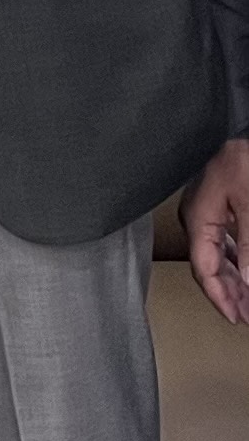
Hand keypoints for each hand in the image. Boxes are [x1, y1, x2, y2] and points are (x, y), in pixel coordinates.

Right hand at [181, 138, 248, 322]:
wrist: (239, 123)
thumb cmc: (241, 155)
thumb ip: (248, 244)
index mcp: (198, 218)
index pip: (204, 268)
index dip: (220, 297)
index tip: (236, 317)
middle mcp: (197, 217)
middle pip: (209, 266)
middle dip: (229, 293)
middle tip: (246, 316)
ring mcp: (207, 211)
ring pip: (217, 256)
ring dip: (234, 280)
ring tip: (247, 301)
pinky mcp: (218, 205)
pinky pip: (223, 242)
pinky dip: (236, 260)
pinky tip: (244, 271)